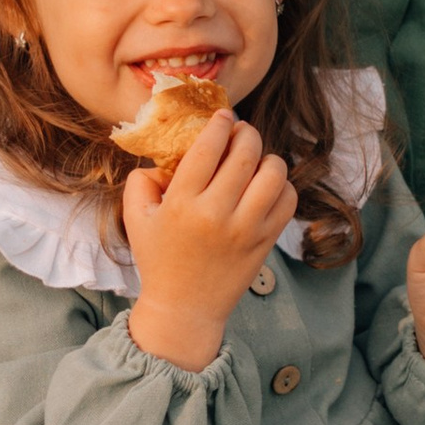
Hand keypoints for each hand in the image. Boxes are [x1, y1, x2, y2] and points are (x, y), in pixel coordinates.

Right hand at [123, 113, 295, 372]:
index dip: (219, 124)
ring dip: (267, 158)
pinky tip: (266, 186)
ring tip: (256, 160)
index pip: (208, 148)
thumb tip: (167, 153)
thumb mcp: (136, 219)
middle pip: (245, 153)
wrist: (185, 309)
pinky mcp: (266, 241)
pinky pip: (288, 199)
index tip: (223, 115)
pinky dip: (282, 186)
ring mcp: (246, 228)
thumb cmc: (159, 259)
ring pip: (273, 172)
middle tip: (241, 131)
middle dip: (246, 133)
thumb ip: (141, 180)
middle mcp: (216, 214)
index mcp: (182, 204)